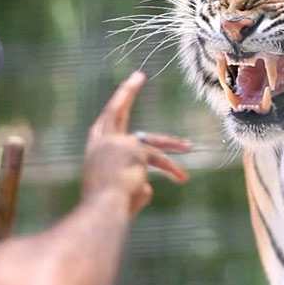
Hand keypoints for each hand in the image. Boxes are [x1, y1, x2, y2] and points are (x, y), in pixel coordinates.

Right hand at [83, 71, 190, 215]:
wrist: (102, 209)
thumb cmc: (107, 209)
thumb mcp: (120, 194)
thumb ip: (134, 186)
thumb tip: (149, 186)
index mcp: (94, 152)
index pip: (104, 125)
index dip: (114, 110)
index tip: (121, 96)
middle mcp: (102, 143)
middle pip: (116, 111)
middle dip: (127, 92)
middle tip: (138, 76)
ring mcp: (118, 143)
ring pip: (152, 142)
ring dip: (173, 145)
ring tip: (189, 147)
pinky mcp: (135, 150)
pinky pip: (159, 160)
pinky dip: (171, 170)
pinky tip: (182, 179)